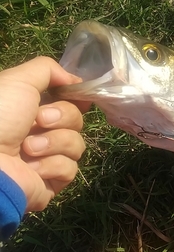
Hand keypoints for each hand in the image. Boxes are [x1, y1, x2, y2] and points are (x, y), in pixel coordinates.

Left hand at [0, 56, 89, 211]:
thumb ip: (47, 70)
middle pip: (77, 120)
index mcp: (30, 110)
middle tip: (39, 121)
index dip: (75, 98)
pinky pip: (70, 169)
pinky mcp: (52, 182)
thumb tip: (75, 80)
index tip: (76, 95)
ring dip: (55, 143)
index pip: (68, 101)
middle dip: (63, 117)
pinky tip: (32, 167)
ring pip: (76, 145)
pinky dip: (53, 165)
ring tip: (29, 149)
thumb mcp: (18, 81)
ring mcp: (46, 159)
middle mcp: (39, 133)